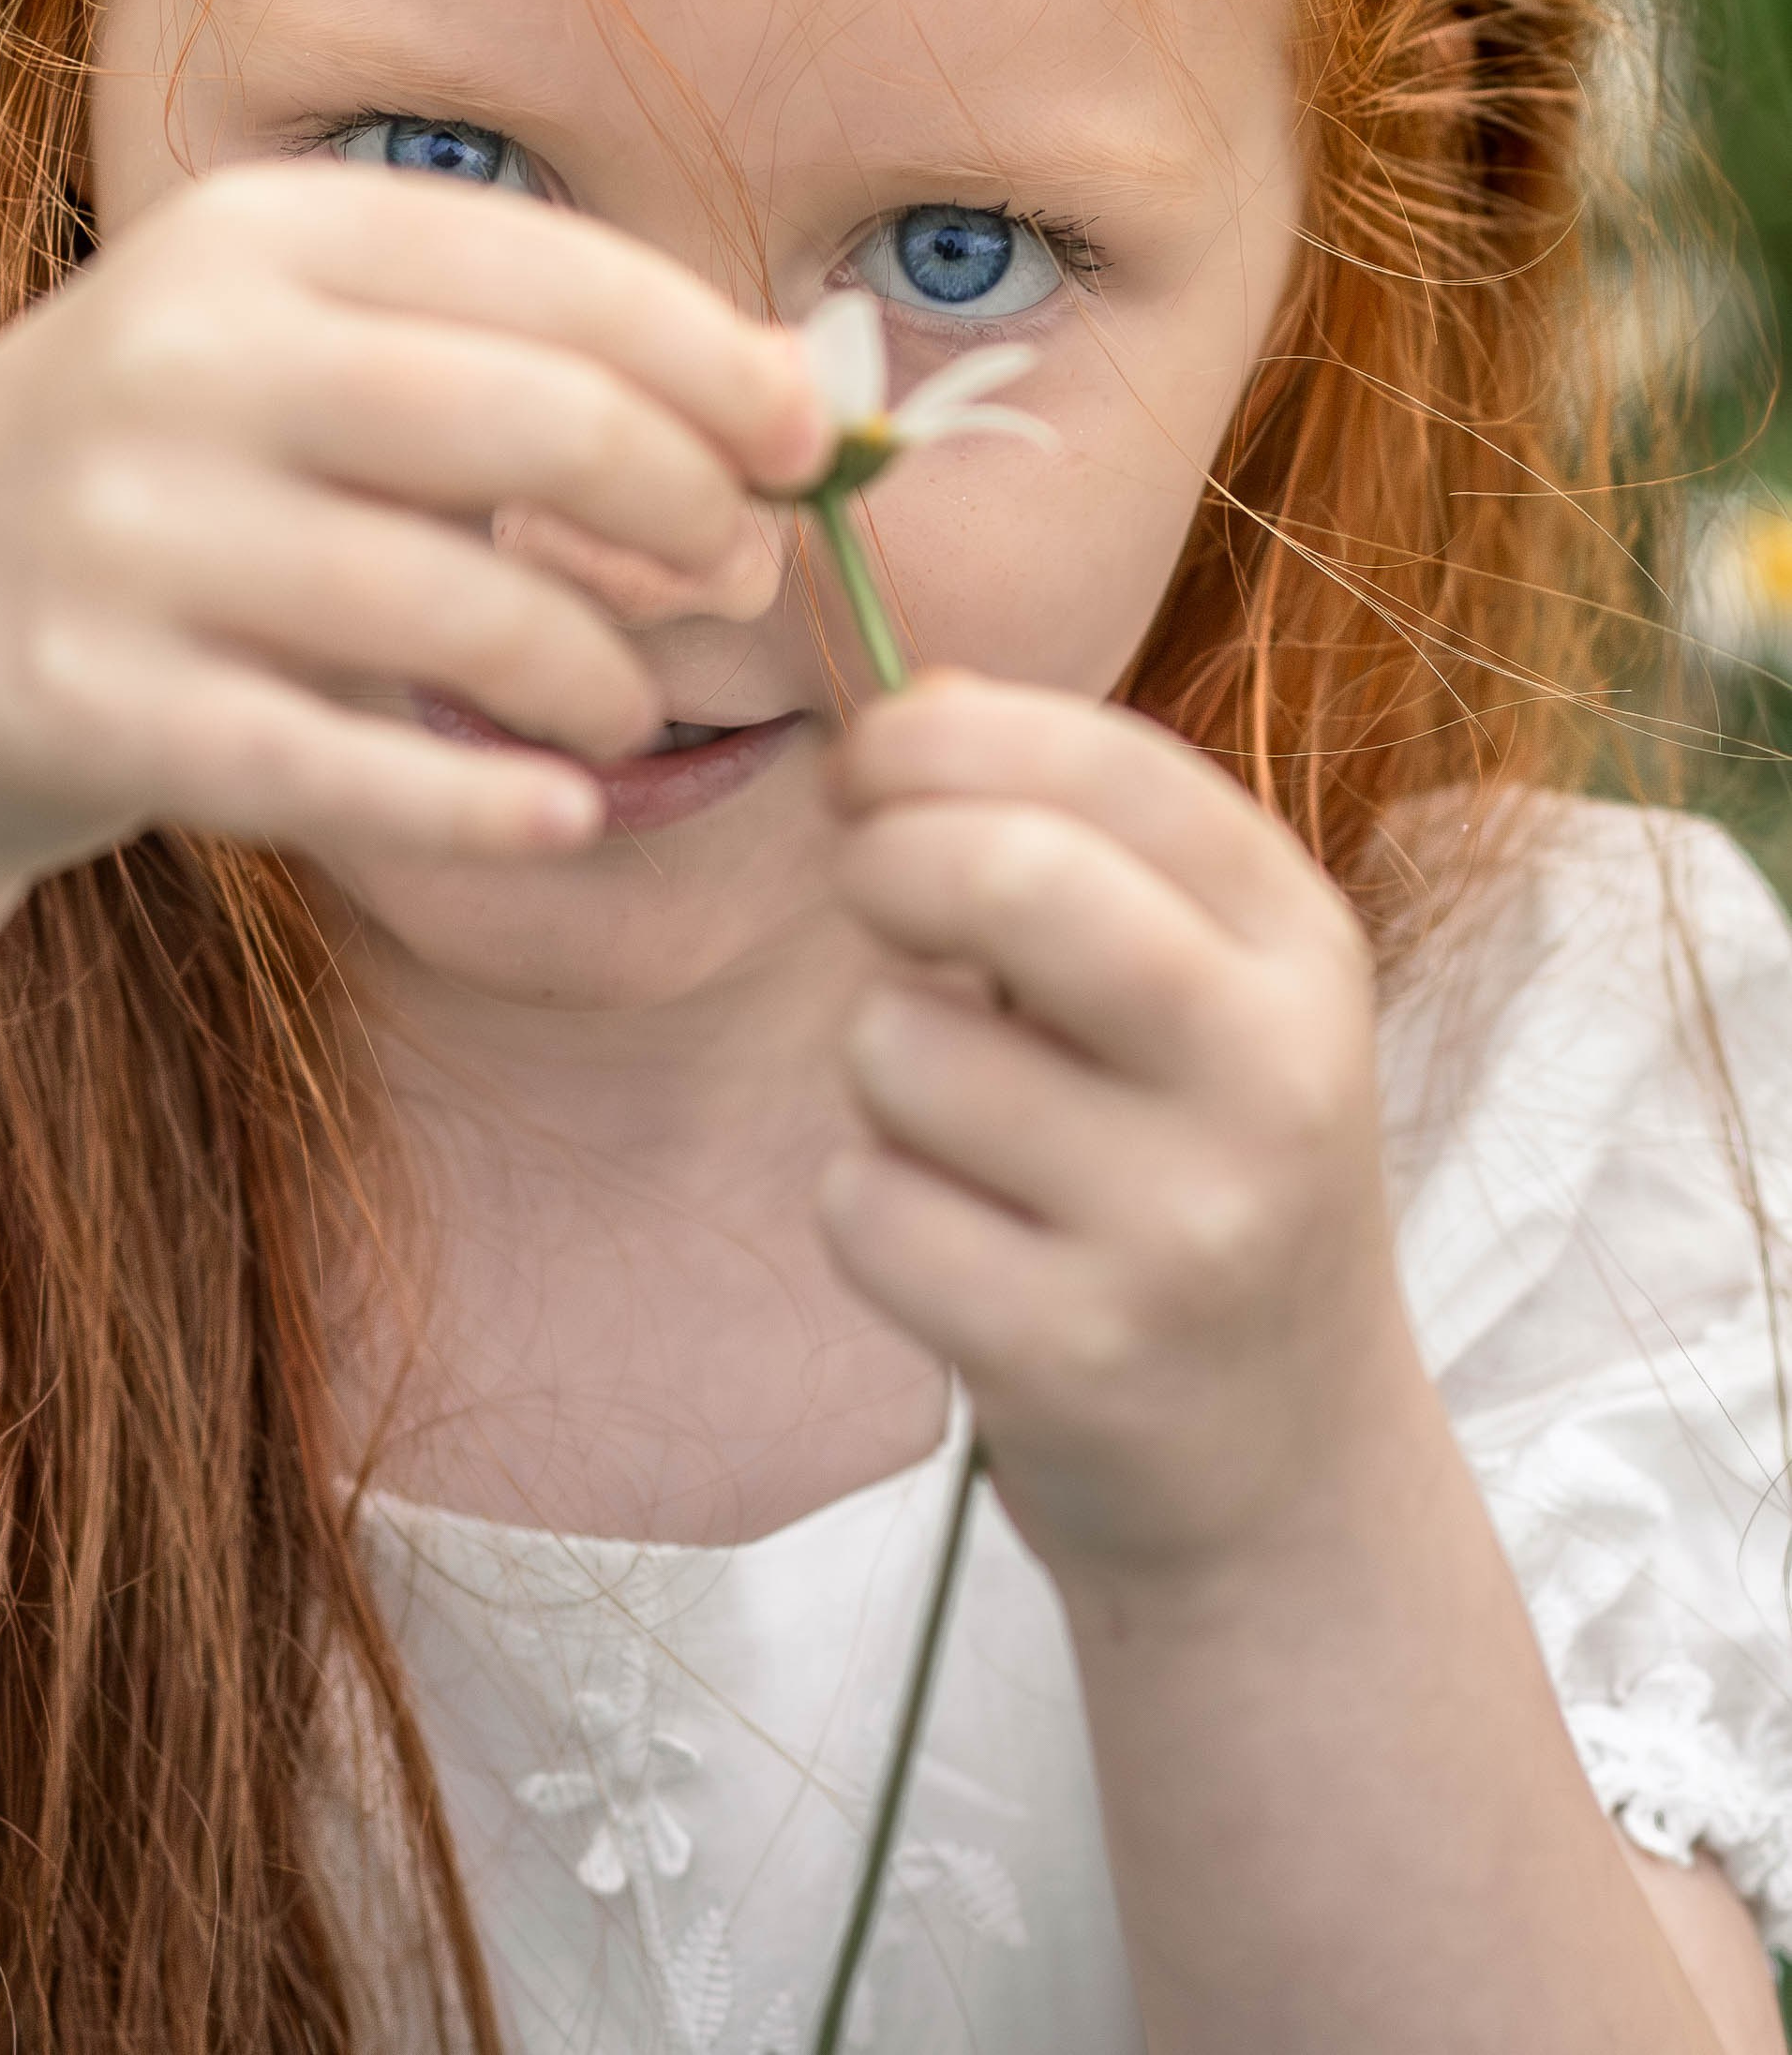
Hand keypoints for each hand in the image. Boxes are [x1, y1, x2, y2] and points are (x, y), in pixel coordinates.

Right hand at [0, 162, 825, 892]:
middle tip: (741, 579)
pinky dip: (481, 808)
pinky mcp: (88, 701)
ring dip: (597, 677)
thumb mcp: (316, 355)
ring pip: (458, 611)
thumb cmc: (190, 477)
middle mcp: (183, 354)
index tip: (812, 447)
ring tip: (624, 707)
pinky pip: (339, 772)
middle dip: (687, 510)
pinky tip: (563, 817)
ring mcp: (124, 530)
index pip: (558, 273)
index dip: (718, 365)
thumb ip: (530, 354)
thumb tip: (808, 403)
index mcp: (261, 231)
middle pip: (534, 422)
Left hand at [818, 671, 1415, 1584]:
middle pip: (1015, 880)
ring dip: (881, 1065)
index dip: (944, 733)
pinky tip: (955, 1242)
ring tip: (962, 1123)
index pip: (1109, 766)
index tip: (871, 766)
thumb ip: (1079, 839)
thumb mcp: (1206, 986)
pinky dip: (870, 1206)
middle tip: (868, 888)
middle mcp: (1272, 1076)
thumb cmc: (1197, 1167)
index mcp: (1301, 947)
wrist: (1285, 1467)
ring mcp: (1183, 1226)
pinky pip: (865, 1205)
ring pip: (902, 1045)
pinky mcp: (1078, 1354)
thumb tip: (913, 698)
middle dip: (889, 857)